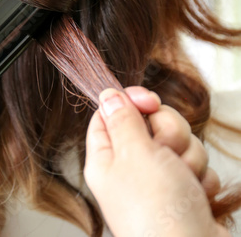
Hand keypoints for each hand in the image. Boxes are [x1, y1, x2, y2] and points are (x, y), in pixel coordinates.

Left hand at [84, 87, 229, 236]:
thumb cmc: (157, 209)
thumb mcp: (133, 153)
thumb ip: (123, 119)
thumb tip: (107, 94)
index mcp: (107, 158)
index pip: (110, 114)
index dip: (130, 101)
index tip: (149, 101)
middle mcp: (130, 167)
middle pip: (149, 122)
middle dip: (167, 131)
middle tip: (166, 151)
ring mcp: (158, 179)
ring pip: (177, 141)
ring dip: (186, 156)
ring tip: (182, 179)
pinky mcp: (183, 189)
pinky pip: (194, 163)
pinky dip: (198, 176)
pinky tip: (194, 194)